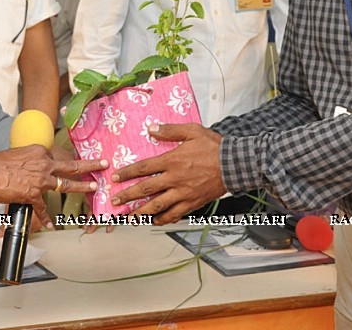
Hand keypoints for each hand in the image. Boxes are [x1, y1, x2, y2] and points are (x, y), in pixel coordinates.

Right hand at [0, 145, 104, 227]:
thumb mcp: (19, 152)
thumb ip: (29, 159)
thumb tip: (30, 165)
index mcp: (41, 152)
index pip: (57, 157)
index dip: (66, 161)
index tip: (77, 162)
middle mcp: (44, 165)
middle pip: (72, 165)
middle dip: (90, 165)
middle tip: (104, 163)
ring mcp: (41, 180)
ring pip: (66, 184)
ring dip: (81, 186)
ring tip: (93, 188)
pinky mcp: (33, 194)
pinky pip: (43, 208)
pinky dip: (46, 218)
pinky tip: (51, 225)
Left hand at [110, 123, 225, 224]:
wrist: (236, 164)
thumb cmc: (214, 146)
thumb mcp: (192, 131)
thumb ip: (170, 130)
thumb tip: (151, 129)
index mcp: (173, 161)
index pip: (144, 168)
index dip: (128, 173)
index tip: (115, 178)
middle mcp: (175, 179)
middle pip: (146, 189)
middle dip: (128, 196)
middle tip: (115, 202)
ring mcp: (184, 193)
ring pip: (158, 206)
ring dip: (141, 212)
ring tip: (129, 218)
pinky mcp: (193, 203)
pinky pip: (175, 214)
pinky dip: (163, 219)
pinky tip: (155, 221)